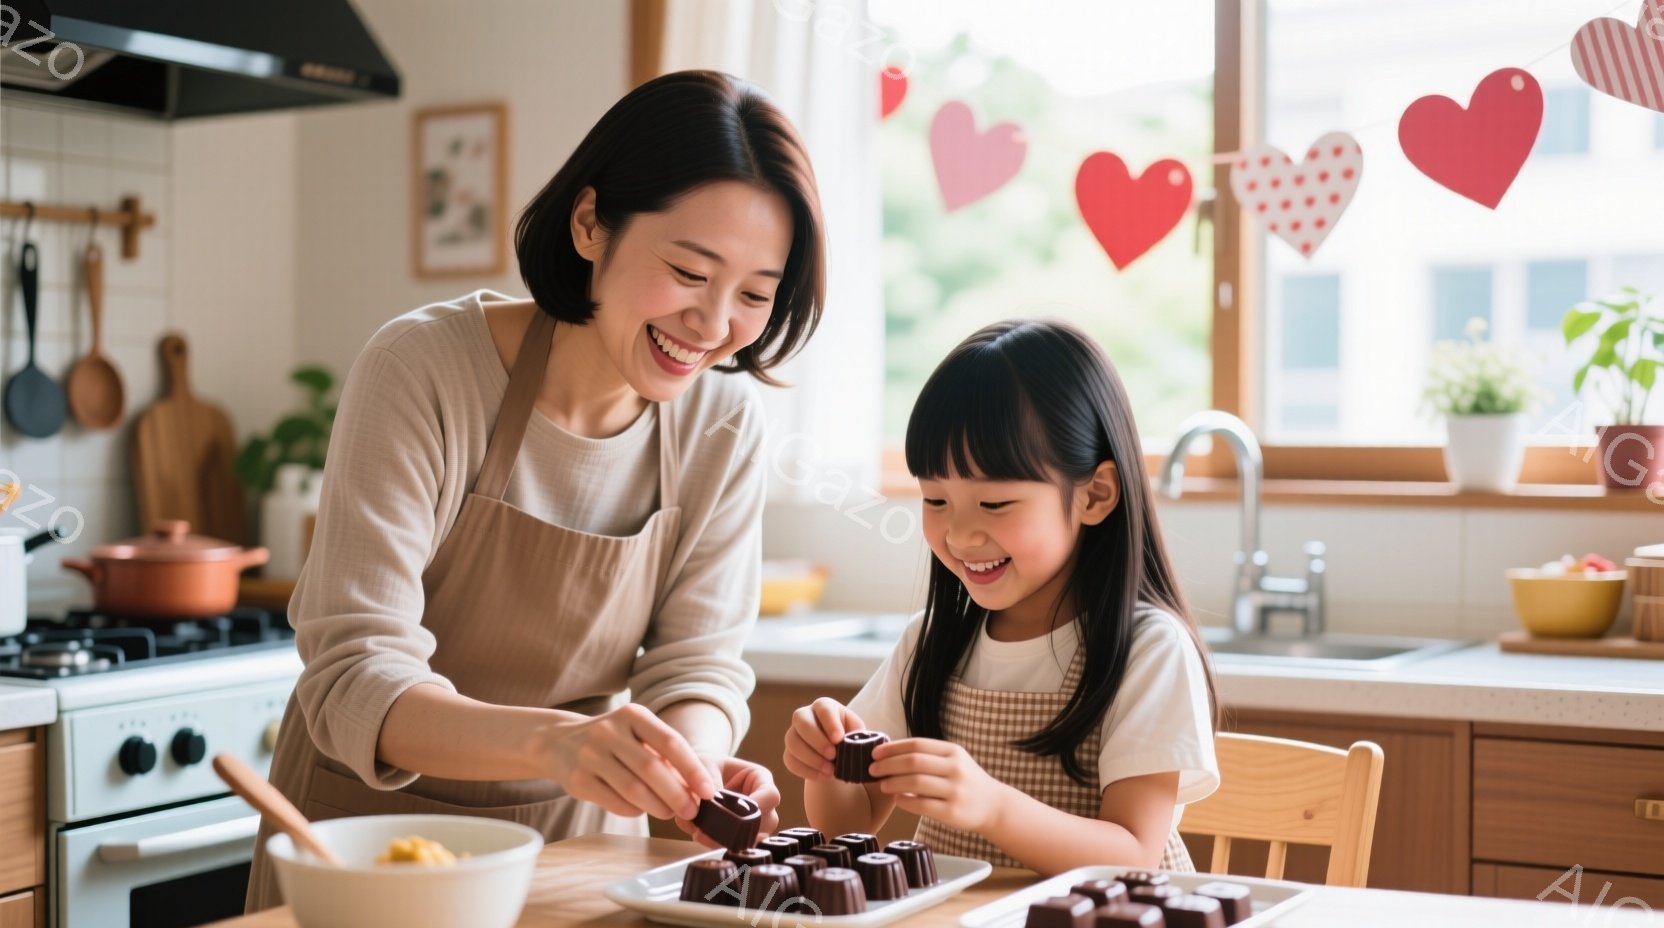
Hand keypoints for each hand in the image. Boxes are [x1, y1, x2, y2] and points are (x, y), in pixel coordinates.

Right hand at [542, 703, 715, 820]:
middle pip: (652, 769)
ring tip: (669, 812)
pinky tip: (641, 809)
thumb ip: (665, 755)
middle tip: (692, 810)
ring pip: (633, 788)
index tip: (709, 791)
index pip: (671, 742)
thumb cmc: (613, 741)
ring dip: (658, 806)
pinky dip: (633, 810)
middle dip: (678, 794)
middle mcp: (609, 731)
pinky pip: (613, 801)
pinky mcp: (577, 779)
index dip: (693, 770)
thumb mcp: (637, 734)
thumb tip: (699, 788)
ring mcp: (590, 754)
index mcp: (632, 715)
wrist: (559, 741)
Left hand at [674, 756, 782, 848]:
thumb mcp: (705, 766)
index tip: (736, 813)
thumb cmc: (704, 765)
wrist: (693, 777)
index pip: (770, 796)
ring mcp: (751, 821)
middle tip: (715, 829)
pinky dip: (717, 844)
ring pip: (753, 839)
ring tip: (700, 832)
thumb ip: (710, 781)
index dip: (758, 806)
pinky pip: (735, 846)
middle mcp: (761, 802)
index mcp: (760, 779)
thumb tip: (710, 804)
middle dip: (741, 829)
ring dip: (728, 840)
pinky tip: (700, 835)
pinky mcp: (738, 835)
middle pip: (767, 822)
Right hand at [783, 697, 865, 781]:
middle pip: (802, 721)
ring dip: (811, 758)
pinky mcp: (789, 752)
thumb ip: (858, 735)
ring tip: (830, 771)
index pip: (824, 709)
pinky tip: (822, 776)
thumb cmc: (850, 739)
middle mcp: (805, 715)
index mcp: (824, 706)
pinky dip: (806, 770)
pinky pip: (790, 760)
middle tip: (832, 755)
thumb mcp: (858, 734)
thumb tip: (856, 742)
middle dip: (817, 740)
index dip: (830, 723)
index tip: (839, 739)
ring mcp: (794, 733)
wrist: (839, 756)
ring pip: (792, 741)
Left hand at [870, 738, 1007, 832]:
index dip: (893, 748)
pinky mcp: (952, 812)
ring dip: (893, 782)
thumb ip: (928, 757)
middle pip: (914, 762)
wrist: (993, 806)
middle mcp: (955, 768)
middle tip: (873, 769)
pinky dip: (905, 801)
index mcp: (952, 752)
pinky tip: (896, 799)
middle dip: (888, 765)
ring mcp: (955, 790)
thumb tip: (890, 755)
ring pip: (916, 783)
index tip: (875, 753)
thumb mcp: (953, 761)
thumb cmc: (965, 781)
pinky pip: (922, 805)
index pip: (917, 745)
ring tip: (881, 784)